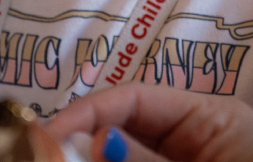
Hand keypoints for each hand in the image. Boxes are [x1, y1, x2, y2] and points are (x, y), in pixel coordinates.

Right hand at [44, 84, 252, 161]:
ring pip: (122, 160)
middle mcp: (193, 139)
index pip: (135, 97)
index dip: (88, 112)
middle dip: (83, 147)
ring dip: (92, 161)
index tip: (47, 135)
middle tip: (43, 159)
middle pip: (123, 130)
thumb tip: (93, 140)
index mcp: (209, 118)